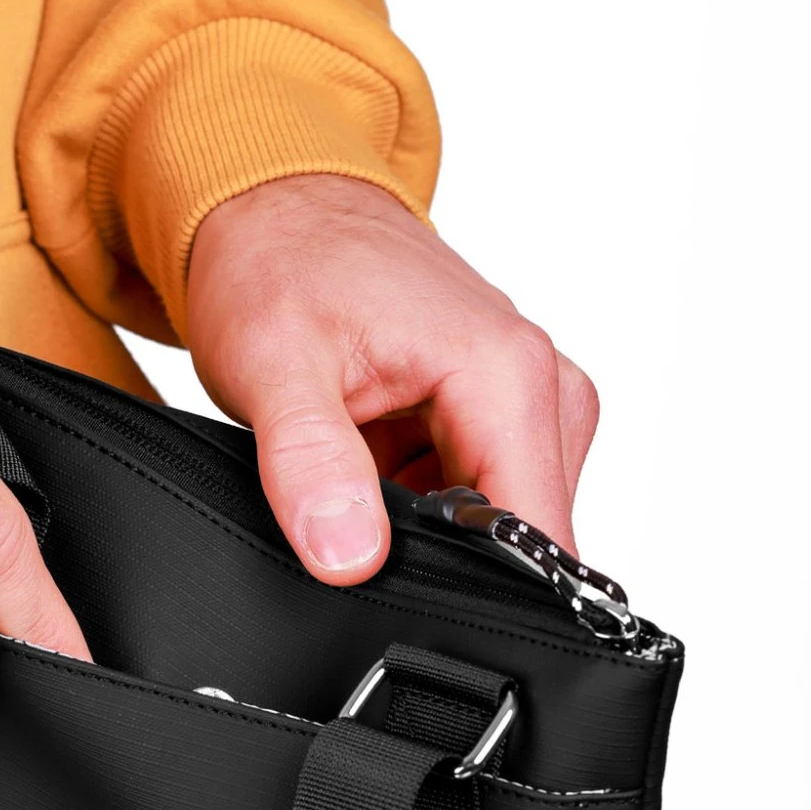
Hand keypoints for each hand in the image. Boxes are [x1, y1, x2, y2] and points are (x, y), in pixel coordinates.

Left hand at [187, 174, 598, 582]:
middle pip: (523, 537)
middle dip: (444, 558)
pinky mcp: (503, 415)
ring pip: (498, 524)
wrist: (280, 208)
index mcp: (505, 370)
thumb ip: (312, 466)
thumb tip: (348, 556)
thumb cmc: (279, 264)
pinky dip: (421, 504)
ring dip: (428, 529)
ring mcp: (529, 401)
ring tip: (359, 475)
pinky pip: (478, 498)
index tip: (413, 600)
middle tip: (358, 516)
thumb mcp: (271, 368)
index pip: (536, 533)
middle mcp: (539, 383)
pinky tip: (373, 468)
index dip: (479, 591)